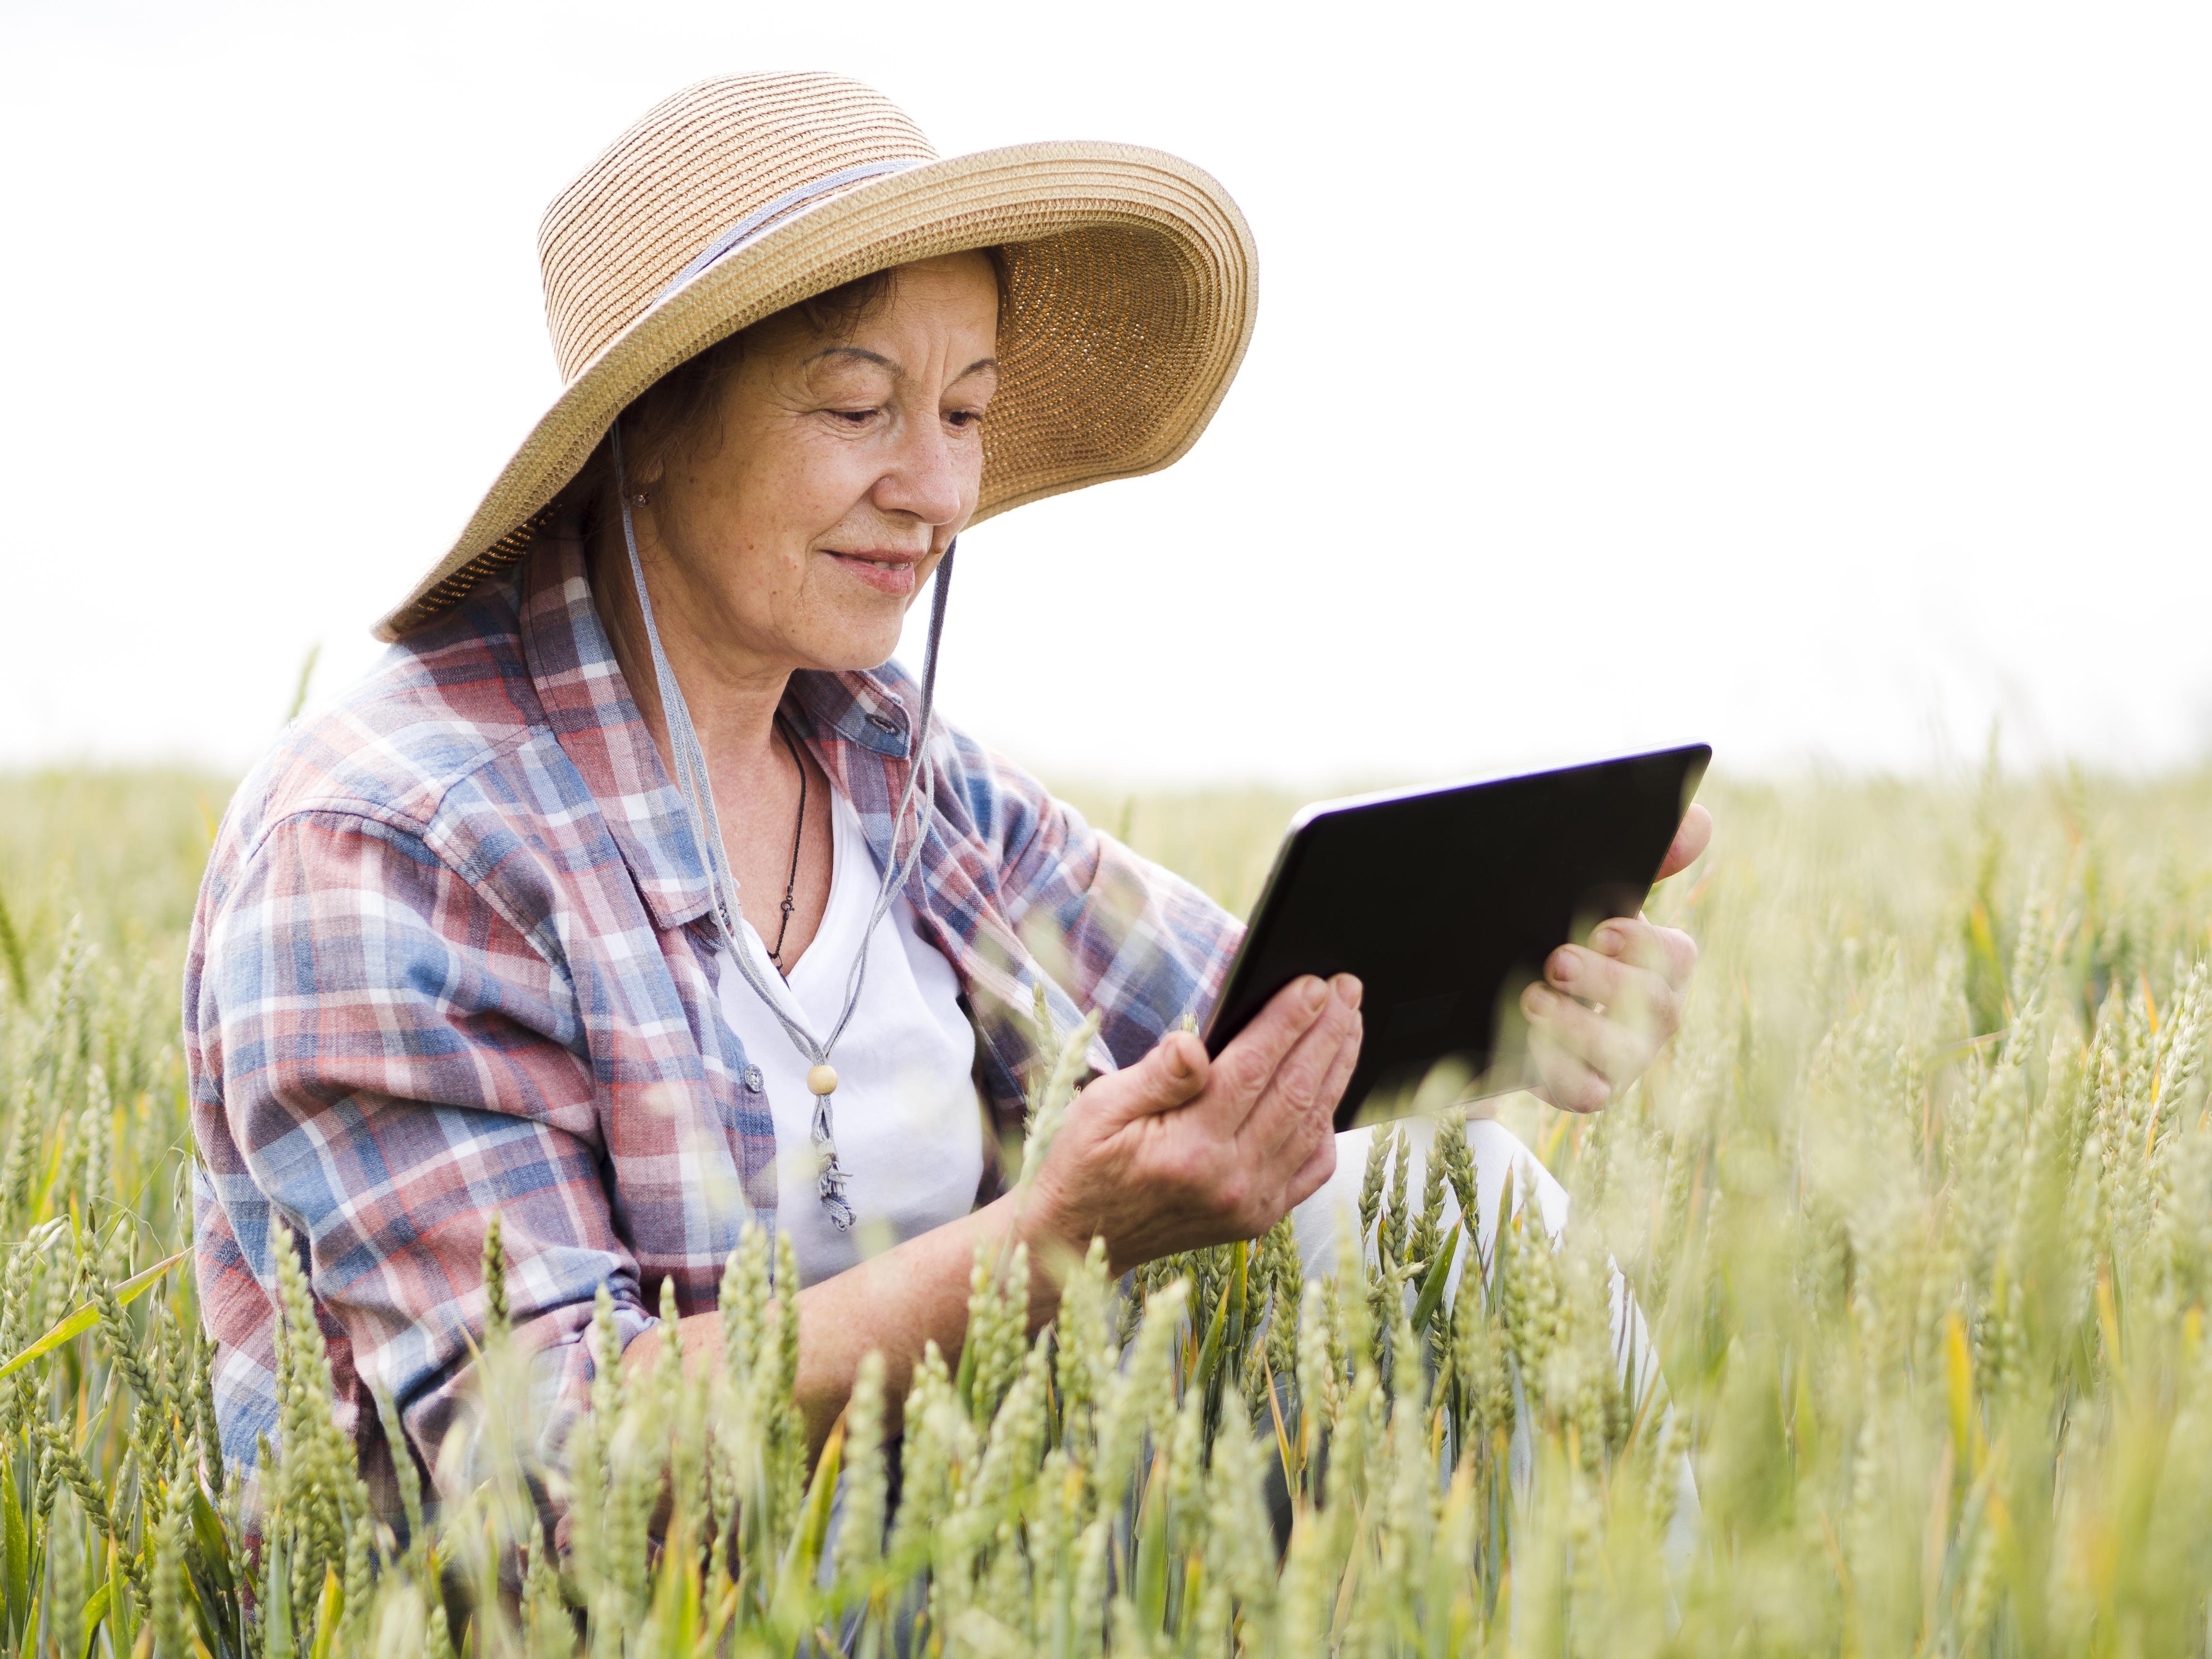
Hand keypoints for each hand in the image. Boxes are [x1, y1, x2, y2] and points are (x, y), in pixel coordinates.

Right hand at [1024, 974, 1363, 1273]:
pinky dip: (1328, 1125)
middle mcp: (1229, 1179)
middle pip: (1296, 1090)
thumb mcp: (1100, 1109)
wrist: (1080, 1238)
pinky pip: (1311, 1167)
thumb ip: (1156, 1077)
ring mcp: (1249, 1203)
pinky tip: (1332, 1090)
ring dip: (1337, 1069)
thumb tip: (1193, 1043)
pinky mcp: (1257, 1217)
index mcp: (1189, 1148)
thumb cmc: (1084, 1161)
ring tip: (1349, 1024)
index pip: (1255, 1068)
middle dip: (1328, 1032)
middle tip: (1348, 988)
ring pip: (1312, 1125)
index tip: (1314, 984)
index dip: (1289, 1021)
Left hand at [1522, 803, 1709, 1113]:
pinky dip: (1557, 1070)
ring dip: (1577, 1027)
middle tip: (1555, 961)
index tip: (1601, 928)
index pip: (1676, 956)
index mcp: (1659, 963)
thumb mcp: (1592, 890)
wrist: (1503, 992)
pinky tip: (1526, 1044)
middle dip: (1605, 983)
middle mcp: (1652, 1015)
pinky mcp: (1587, 1088)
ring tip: (1530, 999)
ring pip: (1623, 1056)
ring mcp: (1623, 1058)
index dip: (1644, 945)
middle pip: (1654, 1007)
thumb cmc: (1563, 930)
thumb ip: (1649, 855)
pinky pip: (1584, 1092)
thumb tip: (1699, 822)